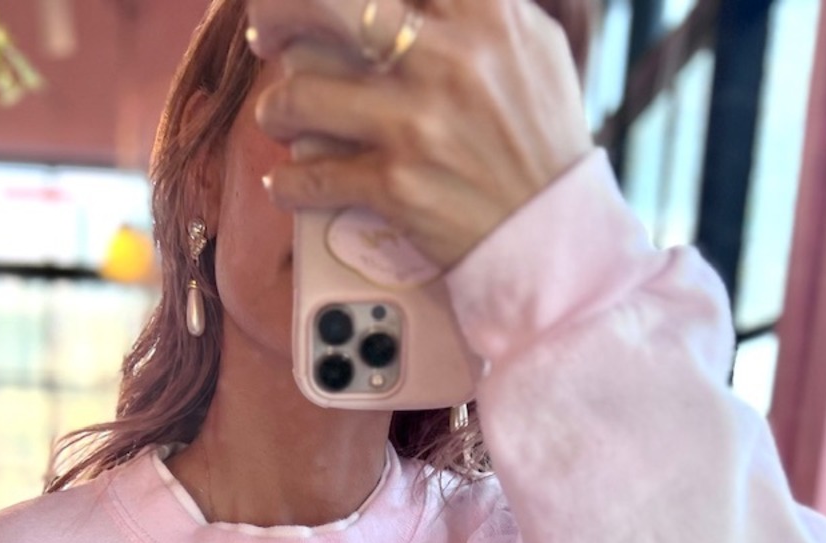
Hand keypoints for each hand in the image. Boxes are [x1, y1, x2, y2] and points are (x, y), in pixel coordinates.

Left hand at [252, 0, 593, 271]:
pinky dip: (289, 183)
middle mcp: (448, 56)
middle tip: (268, 35)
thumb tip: (405, 0)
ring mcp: (418, 122)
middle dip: (278, 13)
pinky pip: (312, 175)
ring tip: (282, 117)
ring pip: (302, 91)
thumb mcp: (529, 45)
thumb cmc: (539, 139)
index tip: (317, 4)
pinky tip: (288, 183)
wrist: (557, 236)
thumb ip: (476, 5)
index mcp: (484, 12)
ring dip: (279, 107)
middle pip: (325, 3)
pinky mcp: (398, 186)